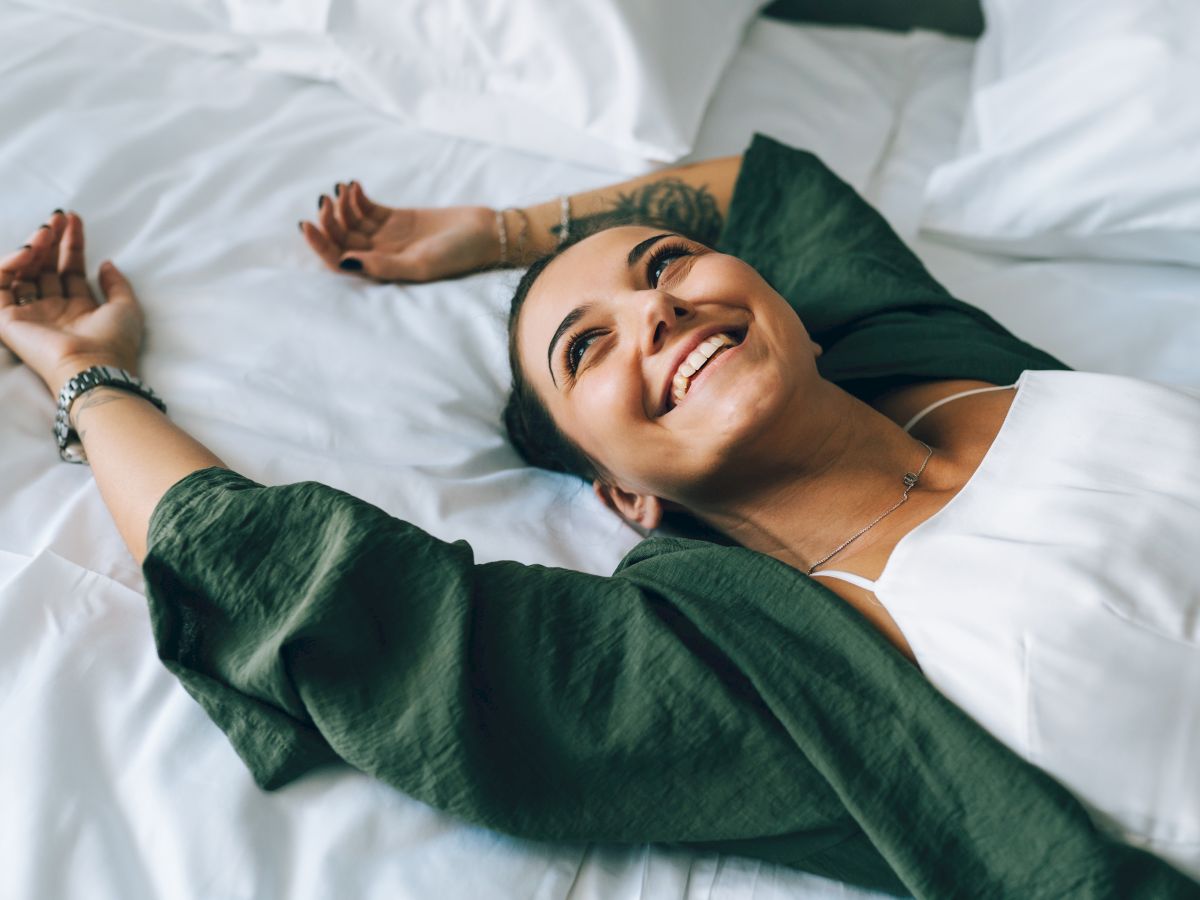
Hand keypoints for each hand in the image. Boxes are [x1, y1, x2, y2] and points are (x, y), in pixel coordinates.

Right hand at [0, 212, 142, 396]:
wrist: (94, 367)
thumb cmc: (114, 342)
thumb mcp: (126, 307)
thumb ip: (117, 284)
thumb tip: (107, 263)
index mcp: (79, 309)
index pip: (69, 269)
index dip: (71, 243)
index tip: (74, 218)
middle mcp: (53, 311)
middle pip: (45, 267)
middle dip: (50, 239)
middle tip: (58, 216)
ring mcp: (30, 315)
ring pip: (23, 273)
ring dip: (32, 247)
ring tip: (46, 230)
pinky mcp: (9, 322)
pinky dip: (9, 265)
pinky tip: (28, 252)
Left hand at [299, 181, 499, 281]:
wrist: (485, 233)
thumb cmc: (458, 255)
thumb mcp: (421, 264)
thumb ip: (383, 266)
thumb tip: (344, 262)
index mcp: (383, 273)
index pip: (339, 262)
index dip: (320, 246)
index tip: (307, 224)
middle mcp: (381, 256)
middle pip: (341, 240)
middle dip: (328, 220)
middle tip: (327, 199)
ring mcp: (387, 237)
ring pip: (350, 222)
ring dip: (341, 205)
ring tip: (343, 188)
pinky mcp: (397, 218)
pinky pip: (366, 208)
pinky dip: (355, 197)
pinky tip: (353, 185)